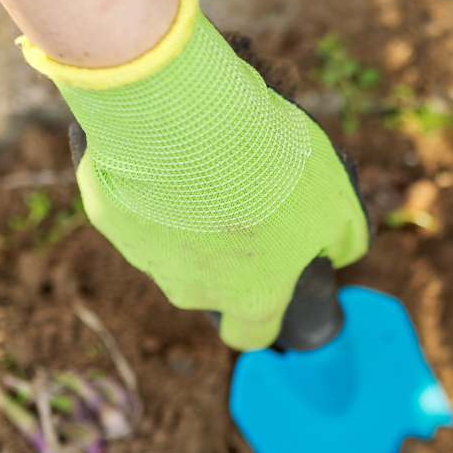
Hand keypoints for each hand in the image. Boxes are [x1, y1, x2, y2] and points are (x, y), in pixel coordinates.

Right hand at [29, 0, 368, 349]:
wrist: (188, 117)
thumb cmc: (269, 164)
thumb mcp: (336, 199)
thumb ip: (344, 236)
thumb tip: (344, 251)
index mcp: (251, 296)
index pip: (253, 334)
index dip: (264, 313)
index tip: (271, 279)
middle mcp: (193, 290)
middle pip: (210, 284)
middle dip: (225, 250)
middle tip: (241, 196)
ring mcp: (145, 255)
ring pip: (170, 243)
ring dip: (187, 212)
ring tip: (206, 160)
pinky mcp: (108, 215)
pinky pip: (133, 201)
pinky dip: (149, 180)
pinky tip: (165, 145)